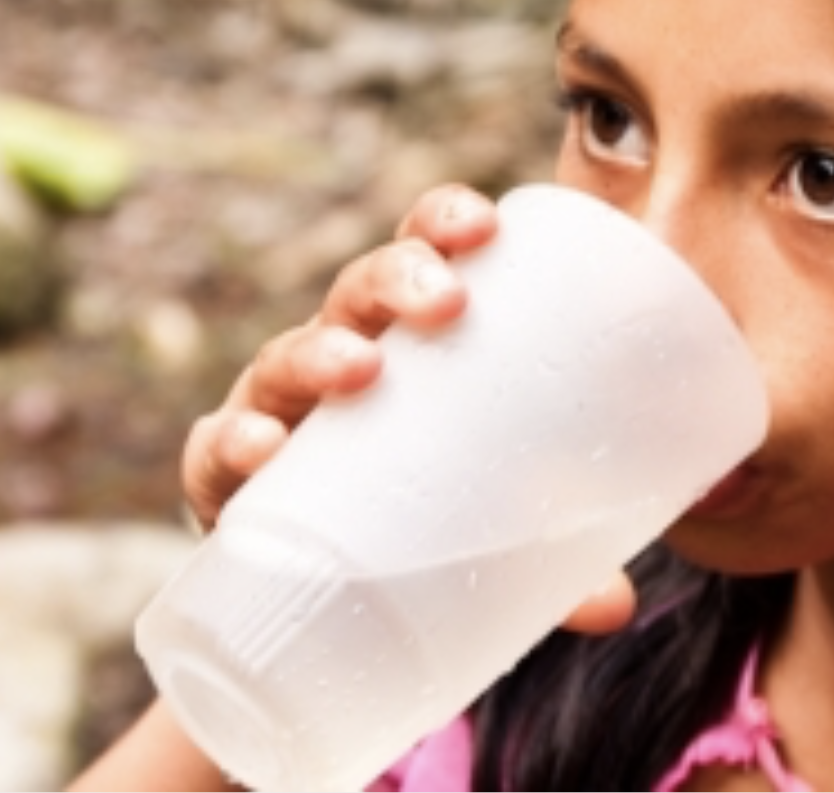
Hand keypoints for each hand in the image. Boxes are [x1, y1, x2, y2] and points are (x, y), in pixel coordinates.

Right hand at [179, 183, 635, 634]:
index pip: (425, 254)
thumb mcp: (499, 531)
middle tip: (445, 301)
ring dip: (319, 352)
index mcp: (409, 342)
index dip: (446, 223)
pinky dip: (232, 443)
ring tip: (359, 368)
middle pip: (360, 292)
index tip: (485, 226)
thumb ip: (561, 560)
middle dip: (398, 276)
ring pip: (286, 357)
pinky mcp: (226, 482)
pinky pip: (215, 452)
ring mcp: (277, 414)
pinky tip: (260, 447)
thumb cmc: (424, 526)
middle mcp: (339, 359)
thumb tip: (617, 605)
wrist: (320, 609)